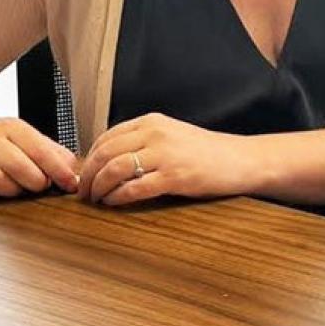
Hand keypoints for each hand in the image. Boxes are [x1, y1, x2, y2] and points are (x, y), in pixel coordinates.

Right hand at [0, 114, 79, 199]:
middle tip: (42, 186)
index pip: (40, 149)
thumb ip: (50, 150)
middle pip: (18, 165)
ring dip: (13, 190)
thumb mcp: (23, 135)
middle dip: (36, 181)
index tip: (71, 183)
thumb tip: (74, 168)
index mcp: (12, 128)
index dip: (58, 170)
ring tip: (19, 188)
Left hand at [76, 112, 250, 205]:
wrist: (241, 159)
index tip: (83, 174)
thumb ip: (144, 141)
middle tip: (82, 192)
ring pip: (115, 170)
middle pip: (105, 153)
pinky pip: (135, 188)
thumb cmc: (207, 152)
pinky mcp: (175, 176)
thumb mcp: (172, 135)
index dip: (89, 158)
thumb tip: (108, 161)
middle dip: (88, 175)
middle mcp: (156, 133)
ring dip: (99, 188)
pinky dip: (118, 197)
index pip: (106, 137)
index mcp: (152, 121)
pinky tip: (114, 203)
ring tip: (96, 200)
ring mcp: (165, 154)